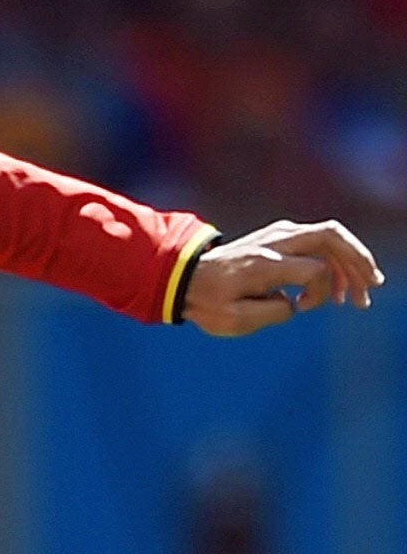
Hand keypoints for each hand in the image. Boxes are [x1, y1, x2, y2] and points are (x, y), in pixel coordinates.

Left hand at [184, 220, 380, 333]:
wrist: (184, 277)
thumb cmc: (206, 301)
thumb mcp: (232, 319)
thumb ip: (271, 312)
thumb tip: (296, 303)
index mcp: (263, 262)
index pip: (314, 269)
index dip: (320, 291)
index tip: (302, 308)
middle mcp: (274, 241)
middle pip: (332, 237)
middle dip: (358, 262)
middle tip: (370, 291)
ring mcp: (278, 234)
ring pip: (330, 237)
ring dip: (351, 262)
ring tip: (359, 294)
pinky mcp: (281, 236)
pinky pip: (319, 241)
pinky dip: (336, 260)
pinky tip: (339, 288)